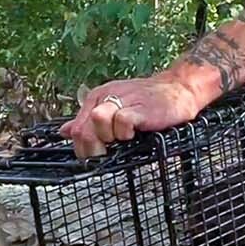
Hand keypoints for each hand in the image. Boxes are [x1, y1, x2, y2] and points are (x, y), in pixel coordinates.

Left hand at [59, 73, 204, 158]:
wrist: (179, 88)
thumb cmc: (146, 102)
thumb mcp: (114, 108)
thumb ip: (89, 121)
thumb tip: (65, 132)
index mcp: (96, 98)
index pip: (76, 127)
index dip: (81, 148)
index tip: (93, 157)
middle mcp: (106, 97)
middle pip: (83, 127)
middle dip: (91, 148)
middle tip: (106, 153)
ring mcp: (123, 101)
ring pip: (97, 120)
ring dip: (107, 137)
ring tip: (121, 139)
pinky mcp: (140, 107)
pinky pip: (122, 121)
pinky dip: (125, 132)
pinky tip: (134, 134)